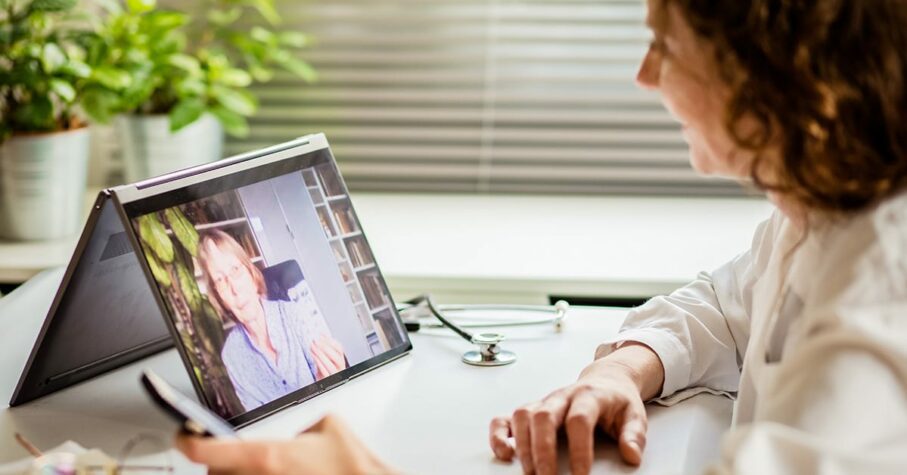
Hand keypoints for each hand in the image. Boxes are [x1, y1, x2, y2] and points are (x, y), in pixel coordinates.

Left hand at [175, 414, 394, 474]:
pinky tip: (273, 473)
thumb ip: (302, 427)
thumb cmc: (351, 464)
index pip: (206, 450)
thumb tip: (297, 434)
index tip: (182, 435)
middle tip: (225, 455)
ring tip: (259, 467)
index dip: (187, 440)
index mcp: (267, 456)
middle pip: (214, 474)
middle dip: (217, 464)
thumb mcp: (327, 426)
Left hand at [311, 335, 346, 379]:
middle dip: (326, 348)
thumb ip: (325, 348)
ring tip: (312, 346)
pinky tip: (313, 355)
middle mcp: (339, 367)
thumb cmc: (324, 368)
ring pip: (331, 365)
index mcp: (340, 359)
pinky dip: (318, 363)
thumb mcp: (325, 357)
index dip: (330, 341)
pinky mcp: (327, 379)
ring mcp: (334, 374)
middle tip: (316, 341)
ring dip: (321, 354)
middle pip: (337, 357)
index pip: (339, 349)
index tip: (320, 335)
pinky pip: (324, 371)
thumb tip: (322, 335)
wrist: (321, 381)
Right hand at [489, 343, 662, 474]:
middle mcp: (562, 396)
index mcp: (589, 396)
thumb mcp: (634, 415)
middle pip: (544, 416)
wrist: (606, 380)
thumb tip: (631, 455)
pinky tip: (504, 454)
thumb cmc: (616, 401)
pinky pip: (506, 417)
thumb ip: (634, 435)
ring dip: (523, 445)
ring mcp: (544, 402)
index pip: (579, 419)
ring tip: (530, 472)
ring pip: (523, 415)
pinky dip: (500, 434)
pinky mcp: (532, 409)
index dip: (579, 448)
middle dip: (543, 450)